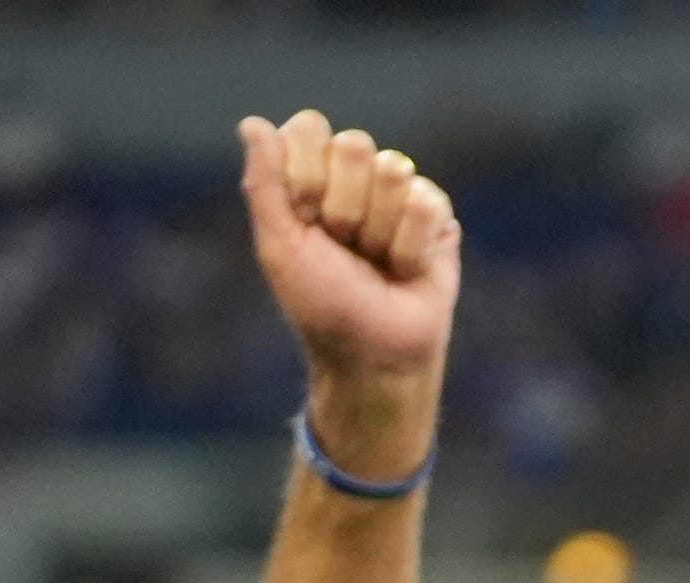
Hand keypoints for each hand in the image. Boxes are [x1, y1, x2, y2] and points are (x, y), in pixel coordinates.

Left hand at [237, 111, 457, 481]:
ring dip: (379, 230)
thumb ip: (264, 183)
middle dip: (344, 205)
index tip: (305, 222)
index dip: (307, 178)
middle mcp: (355, 176)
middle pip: (354, 145)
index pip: (309, 130)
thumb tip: (251, 122)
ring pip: (394, 171)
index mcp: (310, 174)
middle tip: (344, 245)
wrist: (375, 353)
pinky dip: (410, 246)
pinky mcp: (438, 217)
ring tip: (376, 260)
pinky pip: (427, 202)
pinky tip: (406, 268)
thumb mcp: (279, 245)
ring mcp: (399, 194)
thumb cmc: (321, 303)